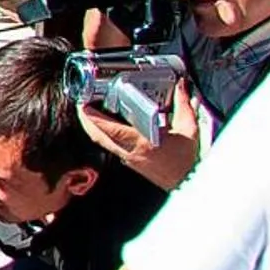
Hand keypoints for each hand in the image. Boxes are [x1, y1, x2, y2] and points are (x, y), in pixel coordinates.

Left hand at [78, 78, 199, 189]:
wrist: (188, 183)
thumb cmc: (187, 160)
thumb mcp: (188, 129)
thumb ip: (183, 105)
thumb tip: (181, 86)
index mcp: (142, 142)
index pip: (111, 129)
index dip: (94, 118)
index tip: (84, 105)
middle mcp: (130, 151)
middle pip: (98, 136)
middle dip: (85, 120)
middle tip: (81, 104)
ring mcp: (128, 158)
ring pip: (102, 142)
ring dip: (92, 127)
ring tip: (88, 113)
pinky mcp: (130, 162)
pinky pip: (110, 147)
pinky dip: (103, 135)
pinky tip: (105, 126)